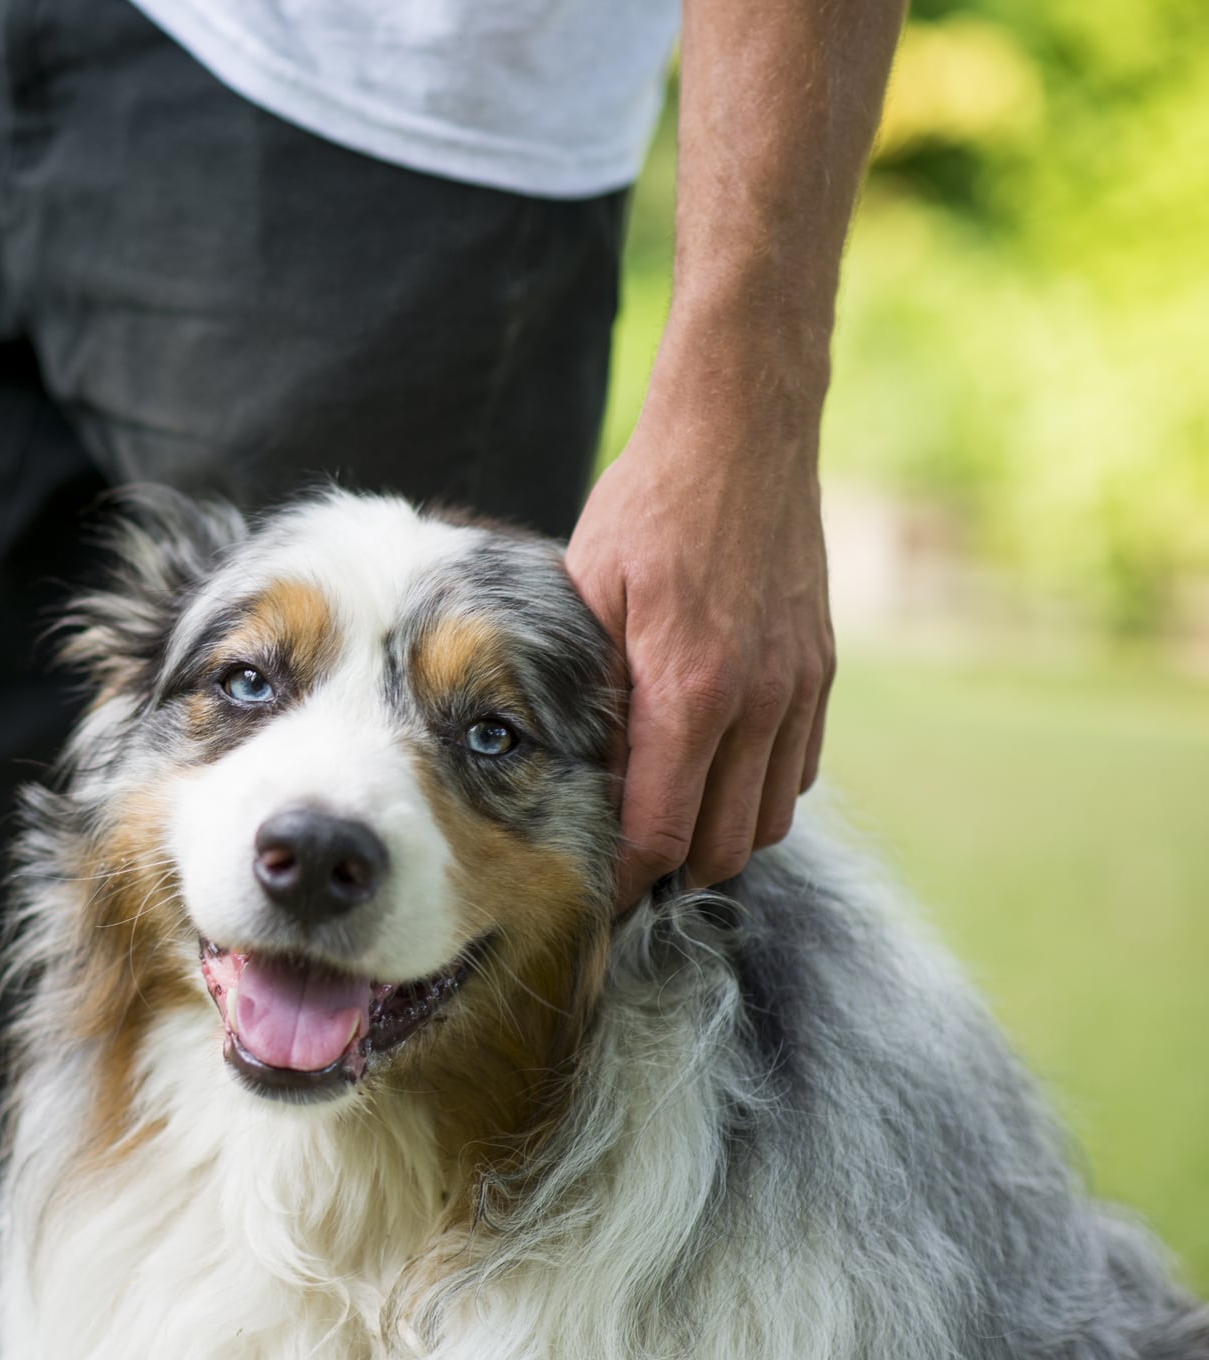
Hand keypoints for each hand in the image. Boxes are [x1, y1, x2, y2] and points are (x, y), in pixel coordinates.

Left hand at [566, 391, 835, 910]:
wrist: (743, 432)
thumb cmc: (649, 503)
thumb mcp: (588, 589)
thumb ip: (590, 686)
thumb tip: (578, 768)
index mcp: (689, 687)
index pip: (662, 830)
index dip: (624, 874)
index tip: (591, 887)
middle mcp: (758, 700)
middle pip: (723, 844)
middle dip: (671, 871)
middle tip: (622, 870)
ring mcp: (799, 687)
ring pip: (769, 816)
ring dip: (718, 836)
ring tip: (667, 829)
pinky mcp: (821, 670)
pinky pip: (798, 768)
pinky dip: (757, 792)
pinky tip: (713, 773)